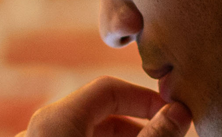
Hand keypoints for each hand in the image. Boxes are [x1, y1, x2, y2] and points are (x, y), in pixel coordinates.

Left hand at [18, 76, 192, 136]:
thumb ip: (154, 136)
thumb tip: (181, 112)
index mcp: (57, 118)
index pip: (108, 88)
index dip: (145, 96)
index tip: (172, 112)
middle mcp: (40, 130)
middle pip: (98, 113)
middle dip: (138, 123)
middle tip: (167, 135)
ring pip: (88, 133)